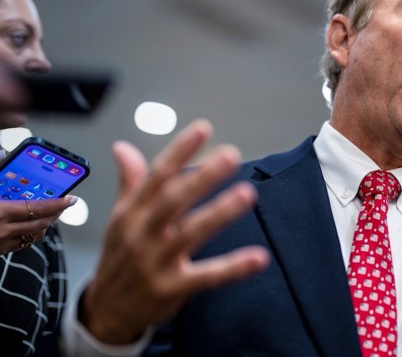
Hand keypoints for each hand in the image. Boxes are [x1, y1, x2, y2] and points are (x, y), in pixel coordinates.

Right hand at [0, 197, 75, 253]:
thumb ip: (7, 197)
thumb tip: (25, 191)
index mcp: (1, 213)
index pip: (38, 208)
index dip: (57, 204)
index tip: (71, 199)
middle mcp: (5, 230)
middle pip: (42, 223)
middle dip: (56, 213)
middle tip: (64, 204)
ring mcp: (3, 243)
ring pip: (36, 235)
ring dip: (47, 224)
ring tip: (51, 214)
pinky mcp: (0, 251)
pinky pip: (24, 243)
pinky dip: (34, 233)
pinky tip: (34, 226)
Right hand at [80, 119, 269, 344]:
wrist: (105, 311)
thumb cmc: (120, 258)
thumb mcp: (120, 219)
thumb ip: (131, 183)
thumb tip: (122, 147)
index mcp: (132, 212)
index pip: (156, 176)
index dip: (179, 151)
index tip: (203, 129)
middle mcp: (142, 233)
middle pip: (173, 200)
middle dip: (201, 177)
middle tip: (230, 156)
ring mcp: (156, 262)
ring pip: (190, 233)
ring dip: (220, 213)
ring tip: (247, 194)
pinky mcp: (171, 289)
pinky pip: (207, 277)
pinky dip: (233, 267)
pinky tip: (258, 257)